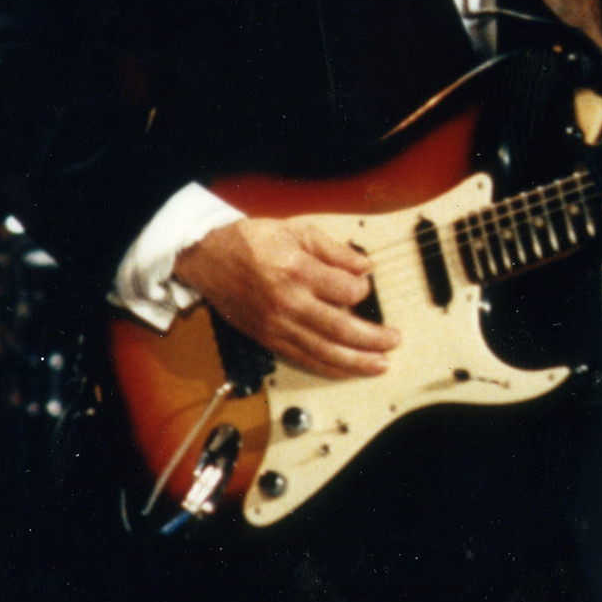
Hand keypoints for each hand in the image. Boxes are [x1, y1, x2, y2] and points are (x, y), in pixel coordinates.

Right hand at [173, 216, 401, 379]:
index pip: (346, 290)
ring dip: (356, 361)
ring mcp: (276, 324)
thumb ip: (334, 250)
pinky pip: (303, 358)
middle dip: (372, 338)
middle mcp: (286, 302)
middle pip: (339, 328)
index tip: (365, 285)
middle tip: (394, 340)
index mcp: (296, 271)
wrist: (207, 258)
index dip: (363, 289)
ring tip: (381, 364)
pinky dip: (329, 367)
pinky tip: (349, 370)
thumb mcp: (296, 231)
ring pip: (323, 351)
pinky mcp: (268, 338)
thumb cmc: (252, 241)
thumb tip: (366, 266)